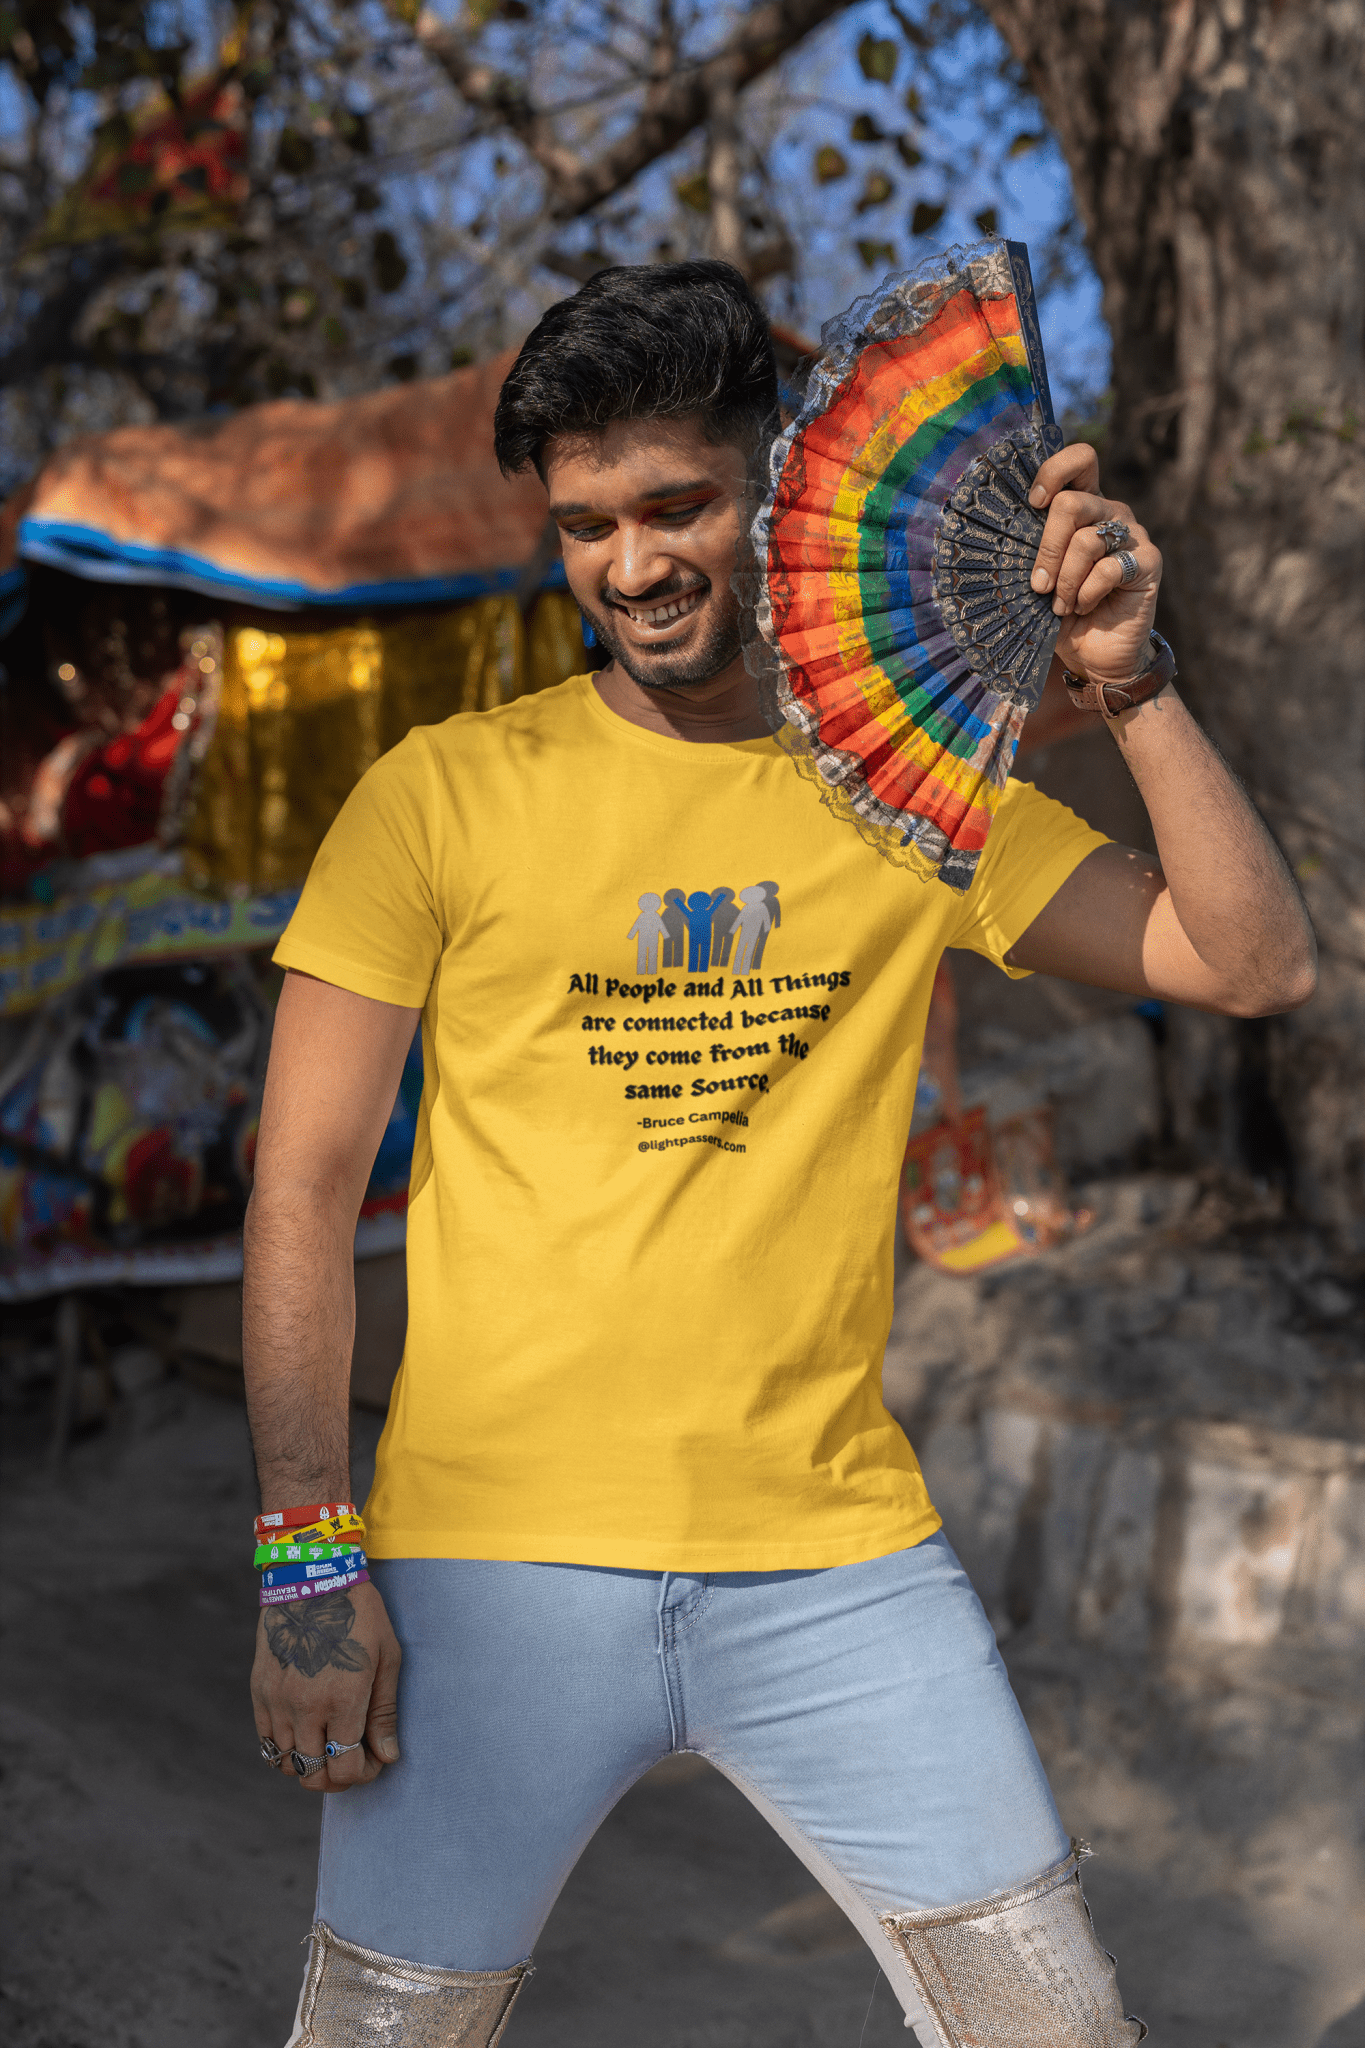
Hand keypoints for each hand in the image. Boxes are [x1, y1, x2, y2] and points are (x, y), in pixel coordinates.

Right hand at [251, 1580, 400, 1792]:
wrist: (311, 1577)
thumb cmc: (359, 1614)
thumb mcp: (386, 1657)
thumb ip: (384, 1712)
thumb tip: (388, 1756)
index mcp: (342, 1700)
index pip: (347, 1768)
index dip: (364, 1774)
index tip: (374, 1761)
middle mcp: (305, 1707)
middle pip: (314, 1776)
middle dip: (337, 1777)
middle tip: (352, 1759)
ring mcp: (277, 1701)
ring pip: (287, 1764)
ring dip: (310, 1764)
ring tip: (328, 1745)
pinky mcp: (259, 1692)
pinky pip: (266, 1742)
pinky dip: (285, 1749)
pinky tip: (305, 1733)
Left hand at [1027, 443, 1161, 687]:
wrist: (1094, 654)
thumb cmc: (1061, 612)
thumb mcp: (1038, 579)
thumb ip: (1030, 551)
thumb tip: (999, 539)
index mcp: (1085, 505)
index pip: (1081, 460)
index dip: (1055, 471)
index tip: (1034, 502)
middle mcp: (1111, 512)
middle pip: (1072, 502)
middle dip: (1047, 548)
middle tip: (1039, 585)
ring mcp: (1133, 535)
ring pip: (1086, 539)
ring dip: (1065, 581)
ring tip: (1062, 607)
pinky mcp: (1148, 561)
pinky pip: (1109, 568)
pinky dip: (1087, 594)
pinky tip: (1084, 608)